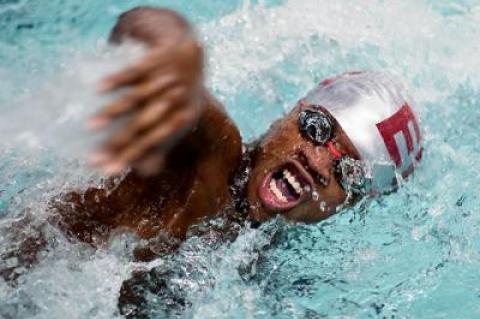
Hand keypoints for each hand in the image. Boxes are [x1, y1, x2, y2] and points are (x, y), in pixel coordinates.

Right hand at [89, 35, 203, 175]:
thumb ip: (161, 146)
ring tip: (89, 127)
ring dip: (113, 113)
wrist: (191, 55)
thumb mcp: (179, 121)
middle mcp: (174, 102)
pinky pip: (133, 71)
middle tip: (91, 159)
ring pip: (136, 99)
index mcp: (181, 121)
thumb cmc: (180, 97)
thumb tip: (146, 172)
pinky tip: (98, 89)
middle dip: (117, 143)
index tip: (106, 171)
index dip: (129, 157)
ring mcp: (164, 81)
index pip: (151, 144)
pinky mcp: (155, 60)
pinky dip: (116, 80)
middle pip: (142, 126)